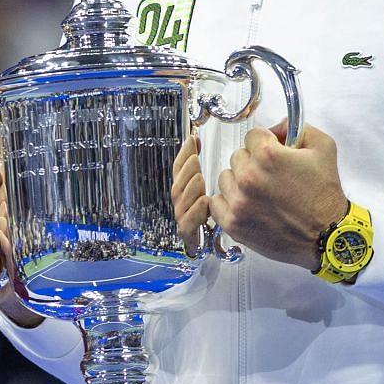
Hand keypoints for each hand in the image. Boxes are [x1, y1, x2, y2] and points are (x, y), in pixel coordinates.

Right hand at [171, 133, 207, 249]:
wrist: (204, 246)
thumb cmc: (205, 214)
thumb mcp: (203, 185)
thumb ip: (197, 164)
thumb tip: (196, 138)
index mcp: (183, 190)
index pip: (179, 168)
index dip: (184, 153)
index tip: (193, 138)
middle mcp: (180, 203)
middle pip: (178, 184)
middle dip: (186, 170)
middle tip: (195, 157)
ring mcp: (182, 219)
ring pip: (182, 202)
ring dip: (190, 188)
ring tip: (200, 177)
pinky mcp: (188, 235)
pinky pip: (188, 224)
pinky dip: (196, 212)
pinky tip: (205, 202)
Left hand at [210, 121, 349, 272]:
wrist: (327, 236)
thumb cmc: (325, 195)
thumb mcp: (324, 149)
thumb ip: (299, 128)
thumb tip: (278, 126)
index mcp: (267, 155)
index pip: (253, 136)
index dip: (267, 143)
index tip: (275, 154)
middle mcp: (249, 176)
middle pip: (238, 156)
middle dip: (254, 162)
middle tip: (272, 177)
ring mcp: (238, 201)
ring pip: (226, 178)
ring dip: (240, 182)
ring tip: (261, 193)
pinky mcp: (233, 223)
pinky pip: (216, 203)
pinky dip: (229, 203)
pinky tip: (247, 205)